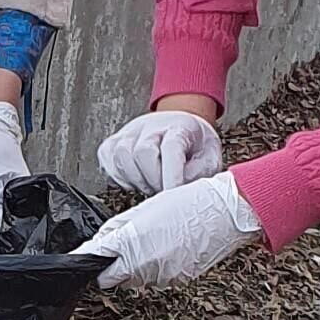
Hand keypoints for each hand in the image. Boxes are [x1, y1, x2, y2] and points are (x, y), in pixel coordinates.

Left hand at [92, 169, 261, 292]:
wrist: (224, 213)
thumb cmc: (188, 203)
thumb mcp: (144, 209)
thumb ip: (117, 228)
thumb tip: (99, 242)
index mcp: (132, 244)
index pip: (100, 269)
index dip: (94, 262)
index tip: (90, 258)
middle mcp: (145, 266)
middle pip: (115, 279)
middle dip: (115, 265)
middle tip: (127, 244)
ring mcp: (162, 276)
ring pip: (136, 280)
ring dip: (137, 266)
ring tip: (154, 241)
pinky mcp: (177, 281)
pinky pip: (157, 279)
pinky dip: (157, 268)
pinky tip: (169, 248)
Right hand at [98, 104, 225, 199]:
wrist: (180, 127)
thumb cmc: (194, 145)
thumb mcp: (210, 158)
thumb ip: (201, 173)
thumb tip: (181, 188)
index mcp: (179, 127)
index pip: (171, 147)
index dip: (171, 175)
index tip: (173, 194)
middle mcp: (151, 126)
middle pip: (143, 152)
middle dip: (154, 179)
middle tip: (164, 190)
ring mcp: (129, 132)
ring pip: (122, 157)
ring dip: (137, 180)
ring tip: (151, 184)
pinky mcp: (114, 142)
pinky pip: (108, 160)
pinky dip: (120, 176)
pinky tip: (136, 180)